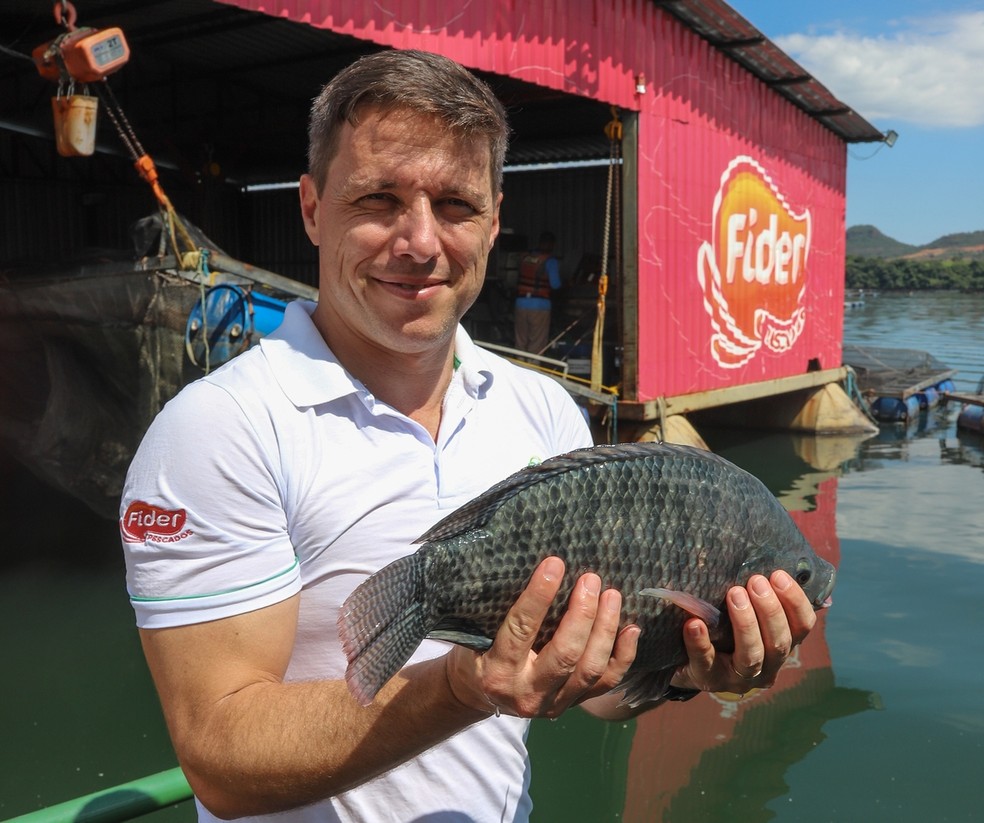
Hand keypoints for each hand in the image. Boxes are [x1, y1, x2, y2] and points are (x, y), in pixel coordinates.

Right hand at [445, 557, 639, 717]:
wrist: (478, 694)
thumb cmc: (476, 651)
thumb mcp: (476, 633)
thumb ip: (500, 611)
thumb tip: (537, 568)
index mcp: (498, 671)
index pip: (521, 630)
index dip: (539, 596)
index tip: (554, 564)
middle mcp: (527, 693)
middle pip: (565, 654)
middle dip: (583, 614)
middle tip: (591, 579)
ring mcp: (554, 704)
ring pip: (590, 669)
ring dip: (605, 630)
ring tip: (612, 596)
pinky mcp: (573, 705)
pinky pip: (606, 683)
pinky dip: (624, 656)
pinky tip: (632, 629)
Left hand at [672, 570, 816, 694]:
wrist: (687, 665)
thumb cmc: (725, 632)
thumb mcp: (748, 615)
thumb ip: (760, 595)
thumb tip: (777, 559)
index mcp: (781, 646)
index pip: (802, 627)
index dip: (795, 602)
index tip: (779, 575)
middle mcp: (767, 667)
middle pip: (780, 643)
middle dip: (770, 610)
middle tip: (755, 581)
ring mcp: (739, 678)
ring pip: (751, 655)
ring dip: (746, 623)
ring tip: (734, 593)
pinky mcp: (709, 680)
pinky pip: (706, 662)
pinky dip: (701, 642)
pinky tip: (694, 623)